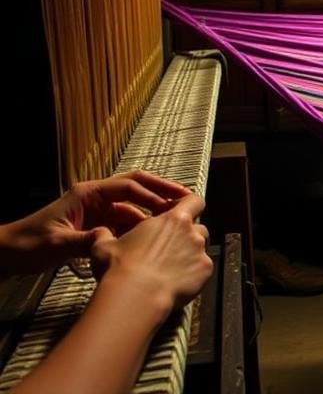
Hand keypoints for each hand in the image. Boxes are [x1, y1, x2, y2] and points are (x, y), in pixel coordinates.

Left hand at [0, 170, 189, 274]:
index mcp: (88, 193)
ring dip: (153, 212)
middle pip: (137, 187)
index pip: (129, 185)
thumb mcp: (58, 244)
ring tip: (175, 221)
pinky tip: (153, 237)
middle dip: (162, 191)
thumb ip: (87, 241)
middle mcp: (96, 198)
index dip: (154, 193)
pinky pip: (124, 223)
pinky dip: (140, 227)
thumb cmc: (28, 243)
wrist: (8, 253)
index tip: (174, 202)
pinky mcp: (96, 226)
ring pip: (133, 206)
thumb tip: (113, 242)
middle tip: (187, 199)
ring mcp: (97, 211)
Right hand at [90, 194, 212, 313]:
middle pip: (198, 227)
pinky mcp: (204, 271)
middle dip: (189, 235)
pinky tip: (178, 281)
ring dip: (192, 253)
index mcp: (171, 219)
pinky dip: (195, 273)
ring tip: (173, 267)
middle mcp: (191, 232)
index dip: (191, 205)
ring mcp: (200, 251)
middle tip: (172, 247)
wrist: (135, 296)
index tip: (184, 211)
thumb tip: (98, 232)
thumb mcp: (104, 246)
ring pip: (202, 248)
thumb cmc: (120, 269)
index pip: (194, 200)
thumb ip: (104, 235)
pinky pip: (204, 268)